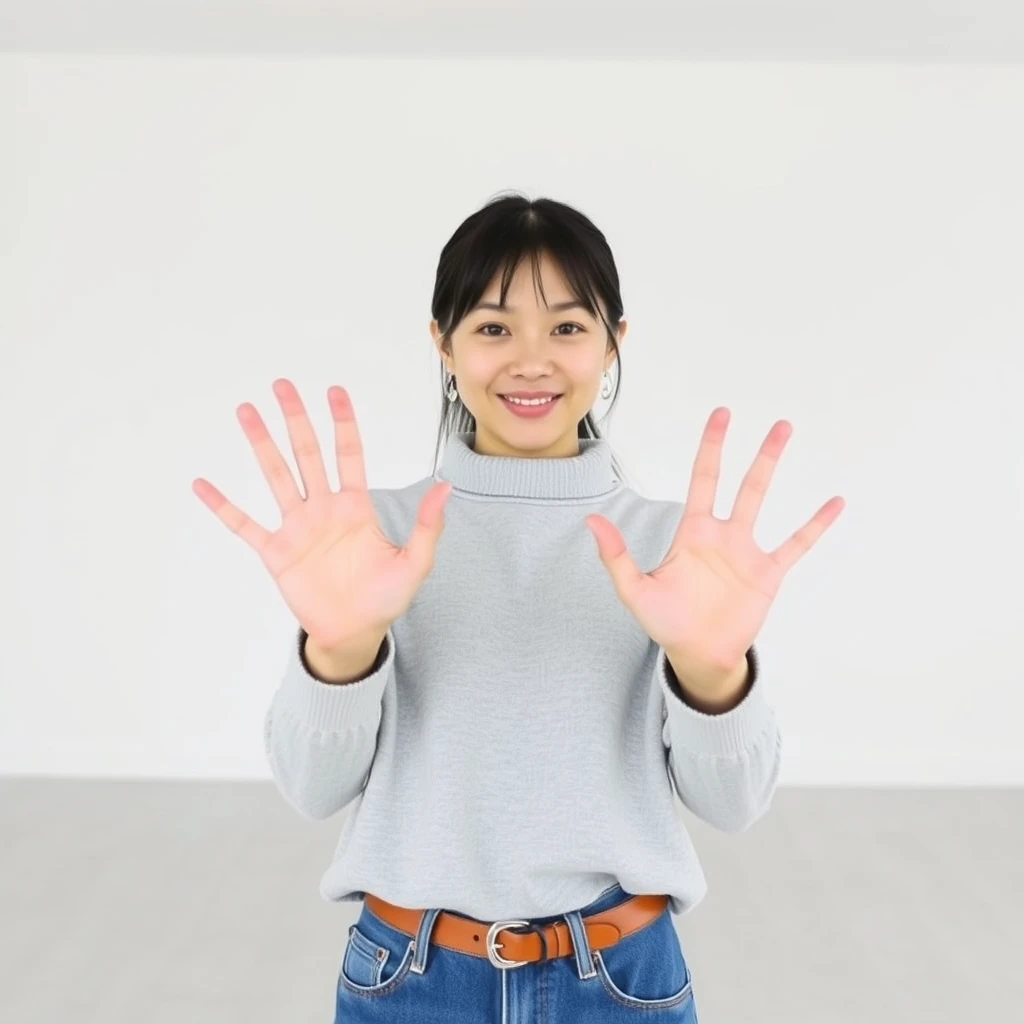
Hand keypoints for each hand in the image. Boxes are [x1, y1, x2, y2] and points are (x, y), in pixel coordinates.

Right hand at [193, 378, 452, 650]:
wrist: (356, 632)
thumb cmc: (385, 598)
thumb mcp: (415, 562)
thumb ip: (428, 526)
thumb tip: (446, 486)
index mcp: (356, 507)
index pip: (348, 453)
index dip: (342, 422)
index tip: (334, 391)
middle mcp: (323, 509)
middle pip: (307, 453)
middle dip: (296, 419)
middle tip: (281, 385)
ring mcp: (297, 528)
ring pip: (276, 476)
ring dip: (261, 444)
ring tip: (247, 412)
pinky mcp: (276, 553)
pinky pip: (244, 525)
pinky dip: (223, 506)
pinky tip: (203, 485)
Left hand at [585, 408, 843, 686]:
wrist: (697, 655)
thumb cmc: (666, 622)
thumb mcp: (634, 590)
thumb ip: (616, 556)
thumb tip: (591, 521)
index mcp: (693, 532)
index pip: (705, 478)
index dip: (711, 447)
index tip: (722, 416)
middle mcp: (722, 534)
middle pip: (742, 482)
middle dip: (759, 453)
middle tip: (778, 423)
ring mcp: (747, 552)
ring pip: (764, 501)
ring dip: (775, 469)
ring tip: (789, 438)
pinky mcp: (767, 574)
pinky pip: (796, 544)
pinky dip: (815, 525)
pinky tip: (835, 503)